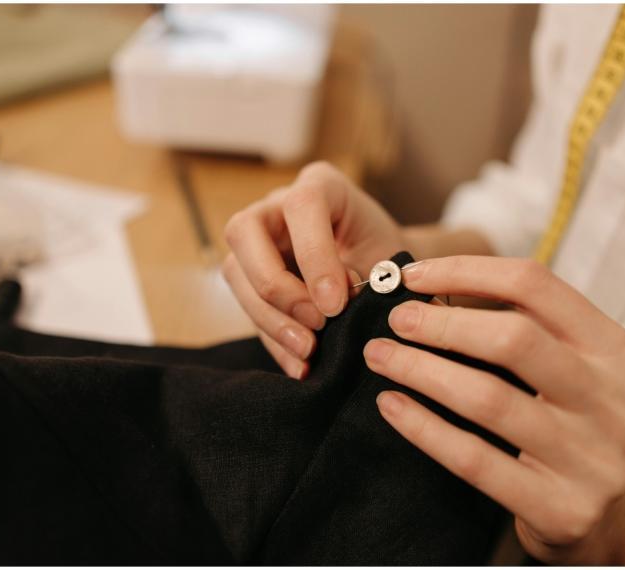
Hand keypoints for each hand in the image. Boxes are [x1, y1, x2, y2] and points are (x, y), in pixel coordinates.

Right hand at [222, 162, 405, 378]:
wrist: (386, 272)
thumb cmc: (389, 256)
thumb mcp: (389, 256)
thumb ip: (367, 275)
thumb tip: (339, 308)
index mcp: (320, 185)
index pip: (301, 206)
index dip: (314, 256)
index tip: (337, 303)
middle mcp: (277, 206)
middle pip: (244, 231)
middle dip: (277, 287)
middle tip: (317, 324)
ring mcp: (258, 239)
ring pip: (235, 272)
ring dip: (270, 318)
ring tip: (308, 351)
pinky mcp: (250, 276)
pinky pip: (246, 307)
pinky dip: (273, 340)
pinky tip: (299, 365)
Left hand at [363, 256, 624, 563]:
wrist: (608, 515)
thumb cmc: (567, 423)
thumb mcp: (564, 368)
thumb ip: (516, 330)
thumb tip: (426, 292)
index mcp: (616, 350)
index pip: (536, 286)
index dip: (467, 271)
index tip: (412, 276)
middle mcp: (613, 400)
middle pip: (515, 339)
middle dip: (442, 324)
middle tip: (396, 320)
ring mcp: (592, 458)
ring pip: (489, 399)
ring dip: (421, 370)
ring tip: (379, 356)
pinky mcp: (563, 509)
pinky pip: (475, 459)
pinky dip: (424, 427)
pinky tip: (391, 405)